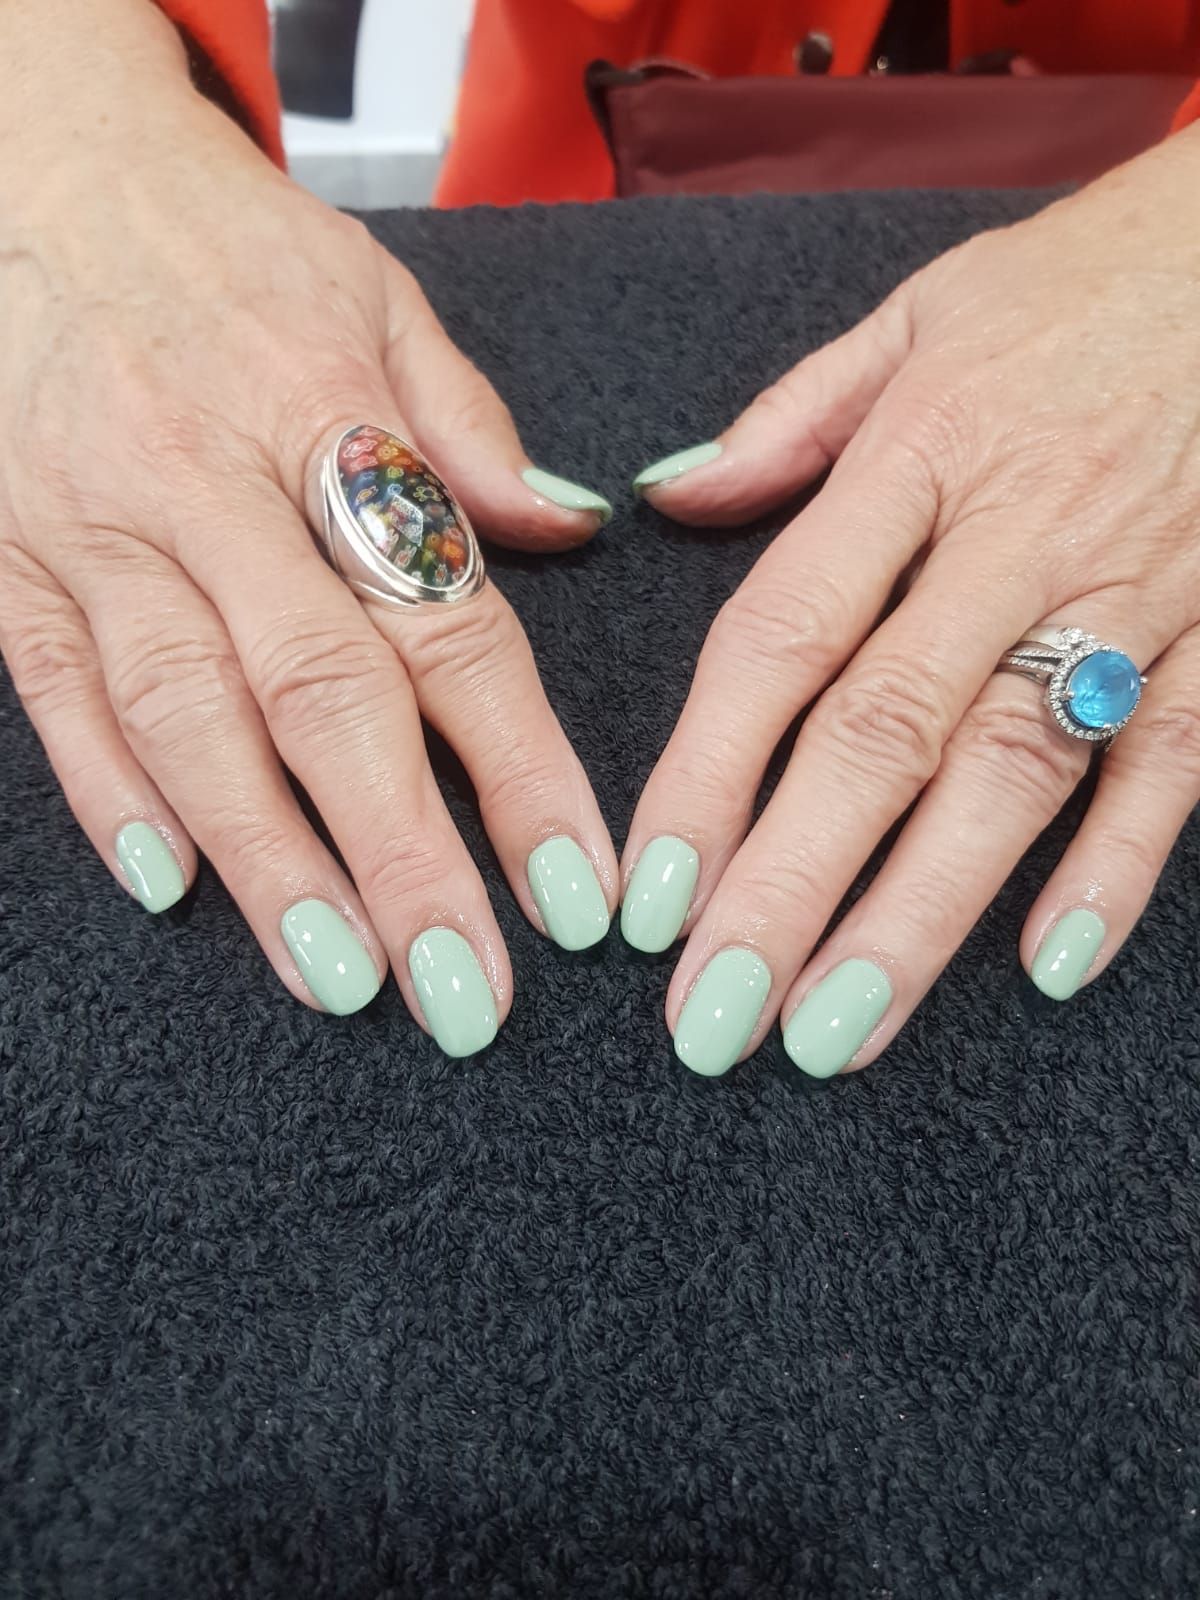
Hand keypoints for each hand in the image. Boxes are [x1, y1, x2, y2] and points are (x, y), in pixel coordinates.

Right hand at [0, 0, 616, 1052]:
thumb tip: (571, 528)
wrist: (37, 169)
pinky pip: (57, 694)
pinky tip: (174, 888)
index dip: (520, 770)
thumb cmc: (228, 246)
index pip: (449, 624)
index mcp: (330, 417)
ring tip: (341, 982)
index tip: (577, 889)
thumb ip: (469, 430)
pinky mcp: (9, 561)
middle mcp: (212, 485)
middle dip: (403, 859)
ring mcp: (99, 529)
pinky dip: (113, 796)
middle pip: (322, 699)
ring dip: (269, 864)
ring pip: (188, 721)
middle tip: (465, 993)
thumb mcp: (376, 297)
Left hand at [623, 127, 1199, 1078]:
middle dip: (788, 888)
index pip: (781, 636)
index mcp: (918, 457)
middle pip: (881, 735)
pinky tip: (1044, 966)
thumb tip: (671, 497)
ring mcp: (1133, 593)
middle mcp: (1015, 538)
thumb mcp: (916, 317)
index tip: (646, 895)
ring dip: (918, 916)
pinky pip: (1175, 763)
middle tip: (712, 1018)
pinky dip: (1116, 867)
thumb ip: (789, 424)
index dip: (705, 773)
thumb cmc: (1079, 286)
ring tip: (833, 1033)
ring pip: (1012, 774)